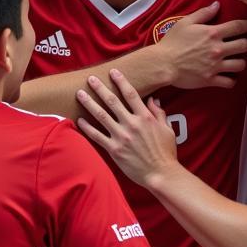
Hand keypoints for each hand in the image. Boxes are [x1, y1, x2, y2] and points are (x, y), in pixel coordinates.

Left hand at [76, 70, 178, 186]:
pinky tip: (79, 120)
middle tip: (90, 78)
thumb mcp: (167, 129)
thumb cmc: (166, 153)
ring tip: (80, 94)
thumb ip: (159, 113)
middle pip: (112, 101)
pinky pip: (97, 136)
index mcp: (145, 117)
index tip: (113, 72)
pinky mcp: (114, 150)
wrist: (161, 174)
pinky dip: (87, 128)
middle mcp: (132, 124)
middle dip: (100, 88)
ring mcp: (122, 137)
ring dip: (89, 103)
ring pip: (101, 115)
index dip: (121, 81)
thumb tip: (152, 99)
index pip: (131, 94)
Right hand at [155, 2, 246, 89]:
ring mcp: (216, 65)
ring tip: (240, 61)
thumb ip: (203, 13)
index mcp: (213, 33)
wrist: (163, 63)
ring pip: (240, 65)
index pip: (238, 27)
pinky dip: (232, 80)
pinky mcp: (210, 79)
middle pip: (244, 45)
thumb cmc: (172, 42)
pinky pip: (229, 82)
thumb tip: (217, 5)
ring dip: (242, 62)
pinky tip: (231, 78)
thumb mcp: (186, 22)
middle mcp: (218, 49)